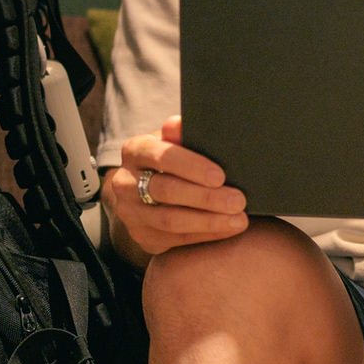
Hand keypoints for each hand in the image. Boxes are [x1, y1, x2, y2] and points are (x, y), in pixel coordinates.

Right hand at [104, 115, 248, 258]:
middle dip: (206, 197)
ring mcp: (130, 212)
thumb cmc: (174, 159)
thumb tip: (180, 124)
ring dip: (208, 221)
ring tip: (238, 219)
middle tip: (238, 200)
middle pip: (166, 191)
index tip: (220, 176)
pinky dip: (205, 235)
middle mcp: (125, 181)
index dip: (192, 167)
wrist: (148, 189)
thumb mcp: (176, 141)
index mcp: (136, 150)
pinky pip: (175, 239)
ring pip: (170, 220)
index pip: (162, 156)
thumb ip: (182, 133)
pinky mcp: (141, 236)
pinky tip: (227, 230)